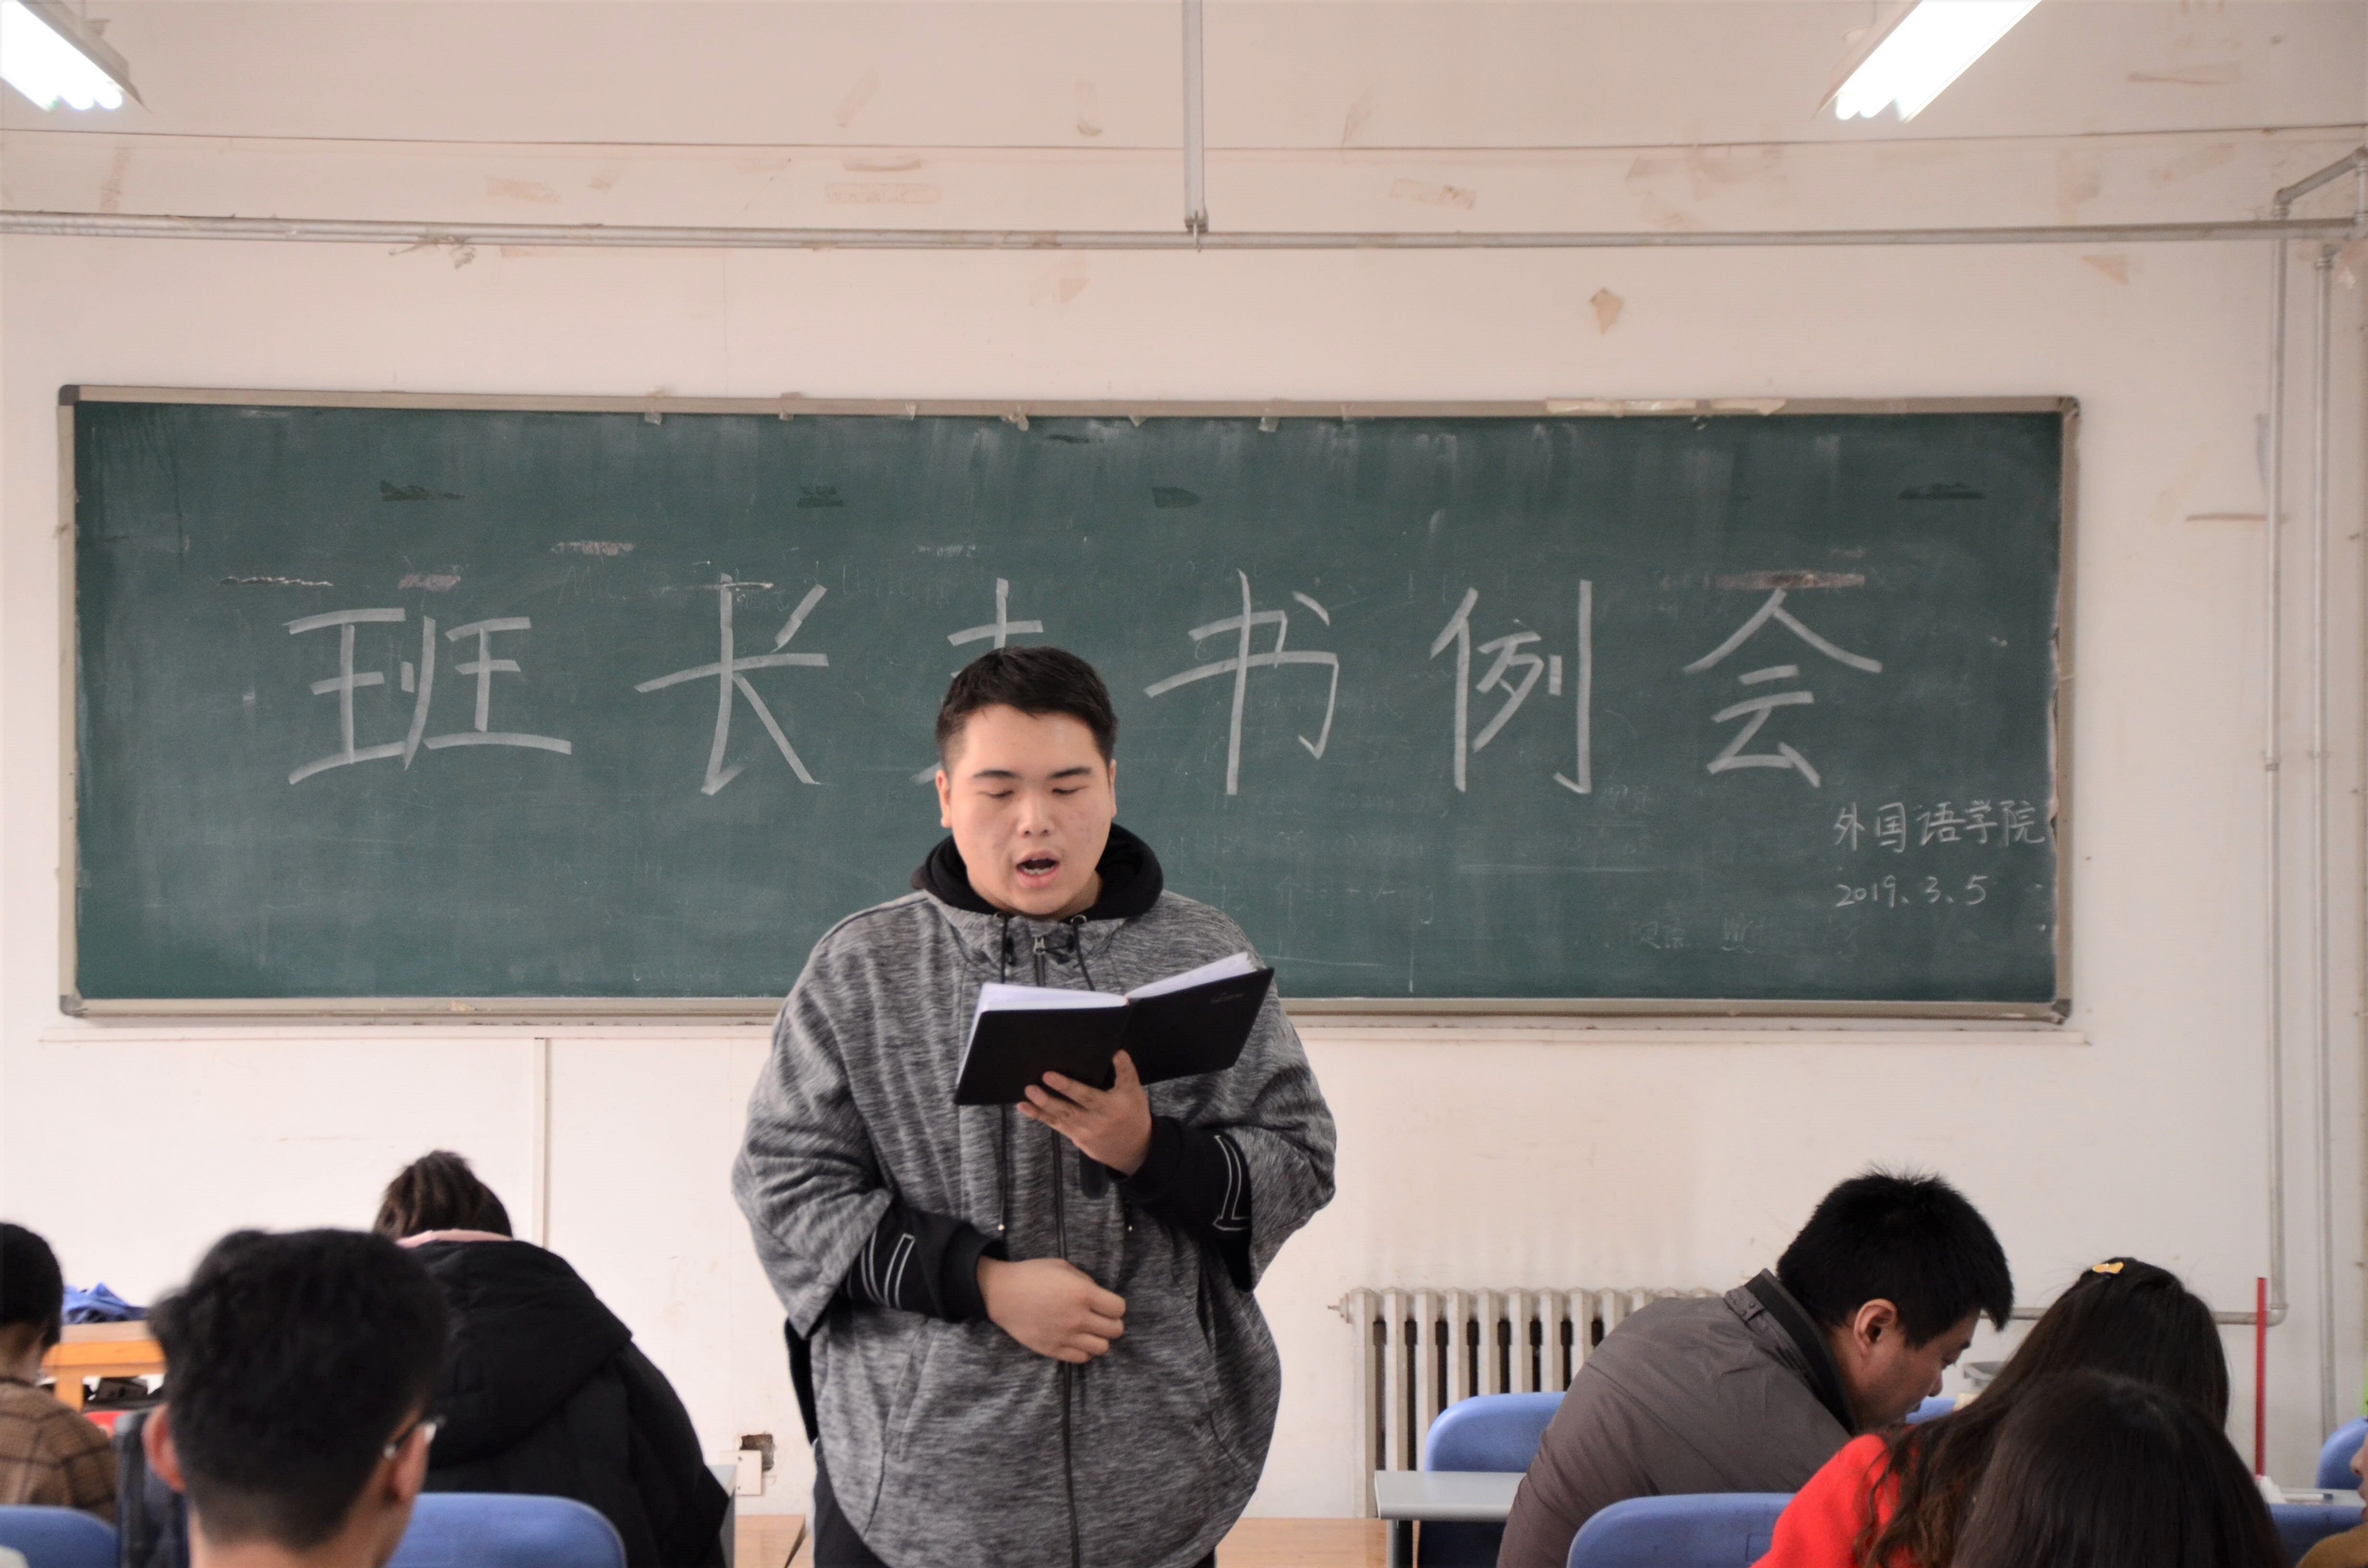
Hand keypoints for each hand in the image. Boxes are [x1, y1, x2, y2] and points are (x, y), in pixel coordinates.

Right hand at [977, 1256, 1126, 1363]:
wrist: (1001, 1293)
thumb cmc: (1032, 1275)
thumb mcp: (1063, 1267)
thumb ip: (1086, 1281)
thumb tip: (1100, 1296)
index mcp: (1083, 1293)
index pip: (1119, 1309)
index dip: (1115, 1306)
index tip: (1106, 1304)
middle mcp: (1078, 1317)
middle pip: (1115, 1330)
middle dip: (1111, 1323)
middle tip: (1100, 1318)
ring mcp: (1065, 1336)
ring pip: (1102, 1348)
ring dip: (1099, 1338)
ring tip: (1089, 1330)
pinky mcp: (1053, 1350)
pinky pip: (1082, 1358)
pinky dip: (1084, 1350)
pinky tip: (1076, 1340)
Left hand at [1019, 1051, 1152, 1175]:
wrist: (1134, 1150)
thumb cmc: (1133, 1115)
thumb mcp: (1135, 1092)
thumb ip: (1126, 1071)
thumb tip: (1117, 1052)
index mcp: (1110, 1108)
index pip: (1086, 1096)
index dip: (1067, 1086)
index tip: (1049, 1075)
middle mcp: (1096, 1122)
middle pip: (1068, 1110)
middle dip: (1048, 1099)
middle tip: (1031, 1086)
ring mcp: (1084, 1132)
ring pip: (1059, 1119)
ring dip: (1040, 1107)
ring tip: (1027, 1093)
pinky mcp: (1076, 1137)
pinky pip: (1056, 1126)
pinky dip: (1039, 1117)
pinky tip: (1025, 1107)